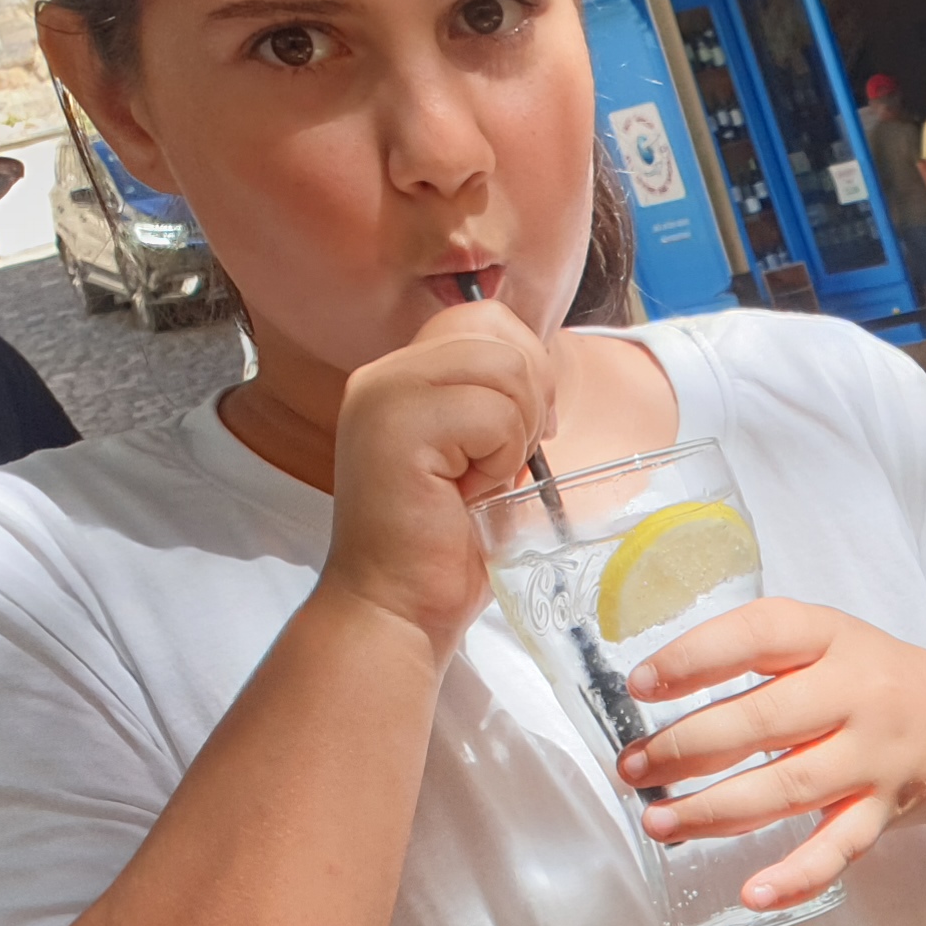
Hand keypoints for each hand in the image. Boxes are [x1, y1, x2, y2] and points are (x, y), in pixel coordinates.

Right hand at [318, 297, 550, 649]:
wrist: (396, 607)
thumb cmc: (440, 545)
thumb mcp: (477, 455)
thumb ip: (495, 402)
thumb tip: (542, 368)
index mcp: (401, 375)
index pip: (485, 318)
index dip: (527, 367)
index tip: (523, 432)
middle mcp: (384, 374)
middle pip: (498, 331)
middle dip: (529, 397)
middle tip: (502, 462)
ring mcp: (386, 395)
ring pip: (504, 368)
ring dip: (514, 434)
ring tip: (478, 481)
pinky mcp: (398, 428)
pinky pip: (495, 414)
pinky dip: (502, 461)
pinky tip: (467, 495)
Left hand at [619, 598, 925, 916]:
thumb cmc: (870, 681)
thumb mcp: (827, 641)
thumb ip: (758, 653)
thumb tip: (655, 688)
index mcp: (831, 636)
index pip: (757, 636)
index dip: (694, 659)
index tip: (640, 685)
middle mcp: (858, 693)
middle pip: (762, 723)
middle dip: (685, 749)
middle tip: (632, 771)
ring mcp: (874, 756)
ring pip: (788, 788)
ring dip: (716, 811)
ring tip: (660, 823)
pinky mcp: (884, 811)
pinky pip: (838, 848)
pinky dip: (796, 875)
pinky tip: (753, 893)